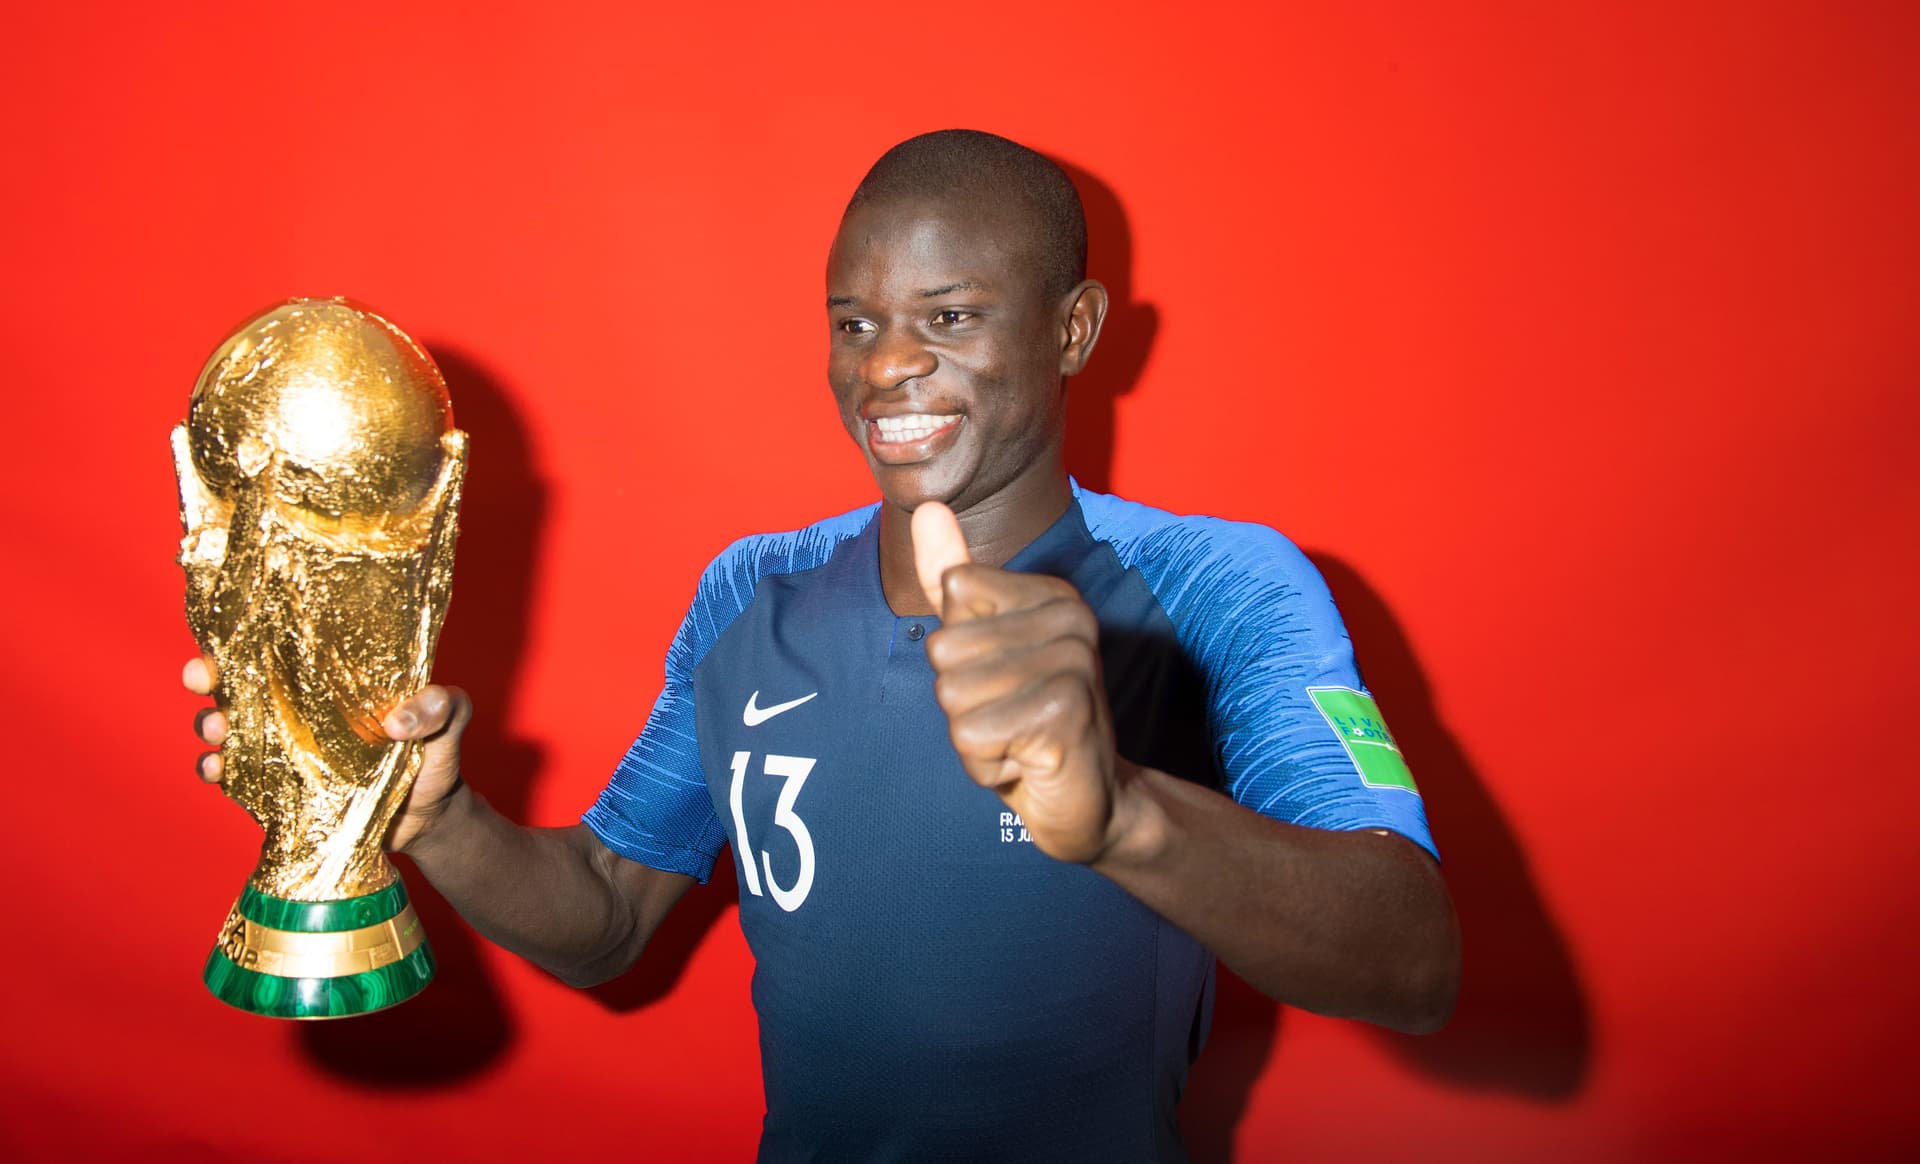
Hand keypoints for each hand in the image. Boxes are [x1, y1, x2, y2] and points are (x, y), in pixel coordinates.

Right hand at [184, 656, 472, 853]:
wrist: (430, 816)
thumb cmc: (437, 752)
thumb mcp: (450, 718)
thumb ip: (441, 706)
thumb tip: (398, 723)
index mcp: (333, 680)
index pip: (283, 648)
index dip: (247, 638)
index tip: (225, 636)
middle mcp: (300, 709)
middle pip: (239, 683)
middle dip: (209, 676)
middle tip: (203, 678)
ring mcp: (285, 749)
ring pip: (228, 729)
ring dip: (212, 725)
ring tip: (218, 730)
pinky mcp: (279, 789)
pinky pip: (236, 778)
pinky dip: (218, 772)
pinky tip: (218, 770)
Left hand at [912, 502, 1128, 864]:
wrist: (1090, 801)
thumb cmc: (1027, 720)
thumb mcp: (982, 646)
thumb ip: (954, 580)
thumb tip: (926, 507)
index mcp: (1050, 593)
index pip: (952, 593)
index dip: (958, 652)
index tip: (1001, 676)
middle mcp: (1070, 619)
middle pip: (944, 649)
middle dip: (961, 702)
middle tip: (1010, 718)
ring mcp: (1074, 663)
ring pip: (952, 696)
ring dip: (973, 737)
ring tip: (1017, 740)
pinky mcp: (1066, 713)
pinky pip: (971, 737)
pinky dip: (985, 766)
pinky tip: (1025, 764)